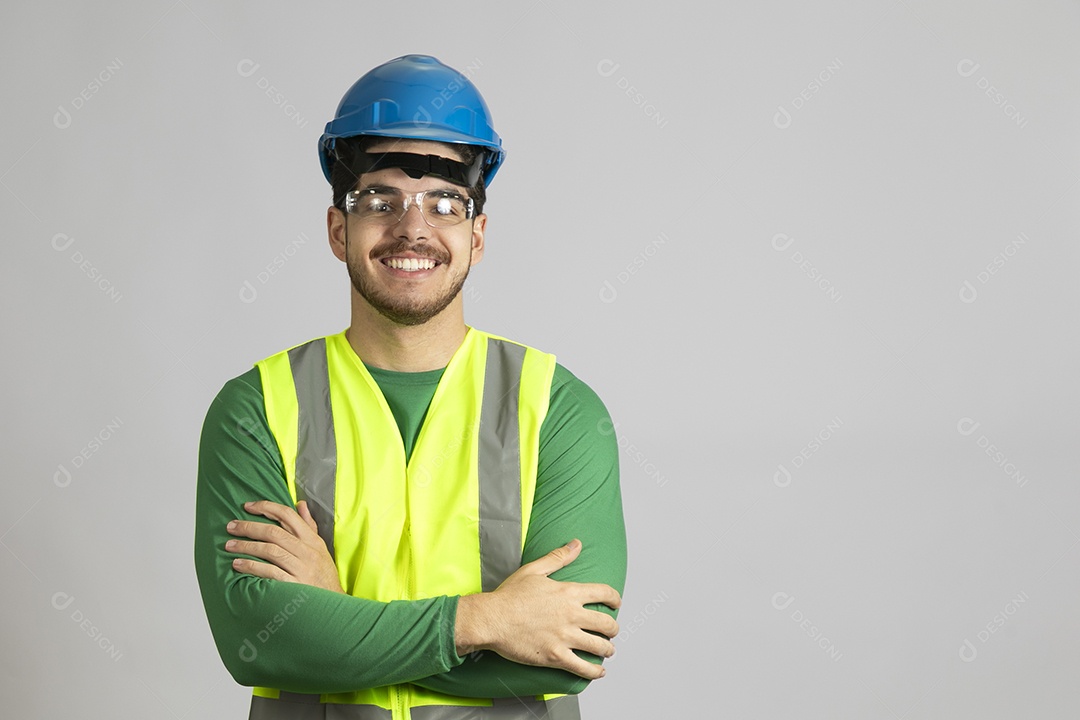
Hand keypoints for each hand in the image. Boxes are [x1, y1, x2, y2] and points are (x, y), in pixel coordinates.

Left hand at [226, 500, 344, 593]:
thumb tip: (300, 504)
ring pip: (270, 550)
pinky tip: (238, 564)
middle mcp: (307, 551)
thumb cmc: (324, 575)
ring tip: (229, 546)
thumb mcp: (320, 548)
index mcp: (312, 540)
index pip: (288, 515)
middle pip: (274, 532)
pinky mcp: (294, 585)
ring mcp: (301, 568)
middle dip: (249, 527)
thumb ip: (309, 526)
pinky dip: (252, 567)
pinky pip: (270, 572)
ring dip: (246, 546)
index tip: (248, 506)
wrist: (333, 606)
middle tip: (231, 526)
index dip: (266, 507)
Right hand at [455, 539, 620, 679]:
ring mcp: (565, 637)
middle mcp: (571, 615)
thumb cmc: (509, 595)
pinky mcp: (555, 656)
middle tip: (612, 631)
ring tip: (607, 650)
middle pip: (607, 624)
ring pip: (600, 647)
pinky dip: (595, 672)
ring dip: (608, 650)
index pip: (604, 593)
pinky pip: (583, 668)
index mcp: (568, 593)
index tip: (616, 603)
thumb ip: (559, 557)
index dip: (615, 599)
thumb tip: (577, 544)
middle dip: (614, 629)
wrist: (491, 619)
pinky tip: (598, 671)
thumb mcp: (535, 570)